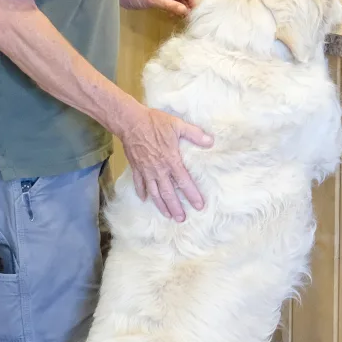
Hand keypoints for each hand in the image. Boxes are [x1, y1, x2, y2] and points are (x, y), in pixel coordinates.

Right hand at [118, 104, 212, 221]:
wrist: (130, 122)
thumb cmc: (154, 122)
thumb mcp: (177, 125)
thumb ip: (195, 134)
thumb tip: (211, 142)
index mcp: (171, 160)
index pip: (184, 182)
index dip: (192, 195)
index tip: (199, 206)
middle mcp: (158, 169)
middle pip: (168, 193)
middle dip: (176, 207)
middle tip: (181, 219)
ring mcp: (146, 170)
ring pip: (154, 192)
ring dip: (161, 205)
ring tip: (167, 216)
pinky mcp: (136, 167)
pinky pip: (139, 183)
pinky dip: (142, 192)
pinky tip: (145, 200)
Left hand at [119, 0, 196, 16]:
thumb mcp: (154, 0)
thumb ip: (170, 5)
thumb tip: (186, 12)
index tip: (195, 8)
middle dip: (187, 3)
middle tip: (191, 15)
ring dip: (181, 8)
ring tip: (185, 18)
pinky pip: (171, 3)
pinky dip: (174, 9)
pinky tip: (175, 16)